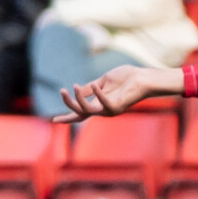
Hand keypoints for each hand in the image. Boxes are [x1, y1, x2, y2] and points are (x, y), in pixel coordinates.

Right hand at [54, 64, 183, 122]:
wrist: (143, 78)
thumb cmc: (126, 78)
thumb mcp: (103, 80)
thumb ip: (90, 86)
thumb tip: (77, 88)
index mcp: (98, 104)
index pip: (80, 113)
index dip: (67, 117)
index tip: (54, 121)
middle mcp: (102, 110)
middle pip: (79, 113)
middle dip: (68, 105)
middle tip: (62, 91)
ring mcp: (109, 110)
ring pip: (87, 110)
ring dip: (78, 99)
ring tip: (73, 87)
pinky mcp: (116, 107)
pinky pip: (102, 104)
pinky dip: (97, 94)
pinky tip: (95, 85)